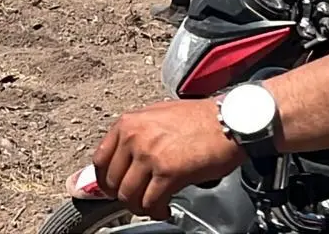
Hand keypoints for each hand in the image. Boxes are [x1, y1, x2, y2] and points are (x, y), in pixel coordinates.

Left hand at [91, 98, 244, 219]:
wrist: (228, 122)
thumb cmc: (199, 118)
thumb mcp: (155, 116)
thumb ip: (136, 134)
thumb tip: (124, 156)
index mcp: (127, 124)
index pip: (100, 159)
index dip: (104, 180)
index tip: (111, 188)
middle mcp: (133, 138)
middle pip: (112, 181)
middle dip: (122, 196)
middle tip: (134, 200)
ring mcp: (149, 155)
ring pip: (128, 195)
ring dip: (138, 207)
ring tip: (150, 207)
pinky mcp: (169, 172)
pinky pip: (151, 201)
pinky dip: (156, 210)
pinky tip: (164, 209)